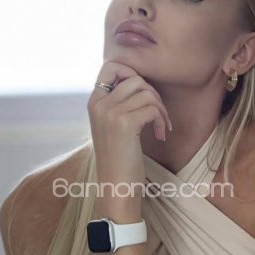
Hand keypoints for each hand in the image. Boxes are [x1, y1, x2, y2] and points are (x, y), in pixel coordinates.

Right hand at [88, 60, 171, 188]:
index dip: (132, 72)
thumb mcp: (112, 126)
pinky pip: (152, 108)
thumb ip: (118, 104)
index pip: (110, 66)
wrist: (116, 187)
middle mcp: (99, 104)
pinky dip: (161, 120)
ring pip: (146, 92)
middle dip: (153, 94)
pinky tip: (160, 135)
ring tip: (160, 126)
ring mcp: (110, 113)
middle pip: (135, 78)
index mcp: (94, 103)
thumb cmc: (119, 159)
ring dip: (160, 109)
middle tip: (158, 114)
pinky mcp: (124, 124)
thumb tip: (139, 82)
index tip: (143, 94)